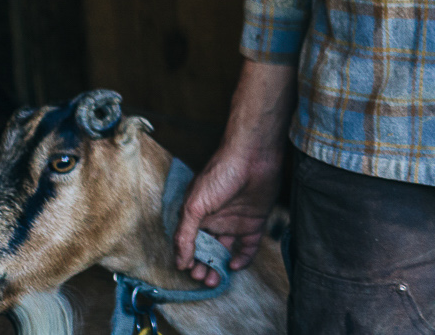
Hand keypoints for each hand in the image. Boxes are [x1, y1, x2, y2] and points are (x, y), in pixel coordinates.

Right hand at [174, 59, 295, 282]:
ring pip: (226, 251)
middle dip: (203, 266)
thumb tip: (179, 261)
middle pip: (208, 250)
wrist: (253, 155)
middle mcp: (216, 220)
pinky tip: (235, 265)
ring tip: (215, 279)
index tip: (188, 271)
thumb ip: (185, 234)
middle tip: (203, 278)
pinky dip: (244, 258)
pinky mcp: (255, 221)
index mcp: (197, 215)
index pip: (190, 243)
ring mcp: (235, 221)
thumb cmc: (220, 173)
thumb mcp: (194, 205)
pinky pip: (249, 246)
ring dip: (220, 267)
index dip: (188, 258)